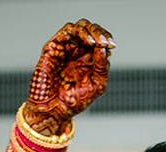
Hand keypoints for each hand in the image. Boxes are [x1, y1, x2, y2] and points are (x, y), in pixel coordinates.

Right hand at [22, 19, 114, 135]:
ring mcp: (66, 48)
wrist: (55, 110)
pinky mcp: (54, 47)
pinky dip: (79, 31)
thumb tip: (104, 47)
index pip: (100, 39)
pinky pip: (67, 30)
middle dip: (100, 32)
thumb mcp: (97, 85)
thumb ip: (102, 66)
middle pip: (90, 29)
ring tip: (96, 41)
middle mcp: (78, 51)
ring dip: (90, 30)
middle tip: (104, 41)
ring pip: (79, 26)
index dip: (106, 38)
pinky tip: (88, 41)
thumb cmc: (74, 102)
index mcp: (89, 58)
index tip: (112, 45)